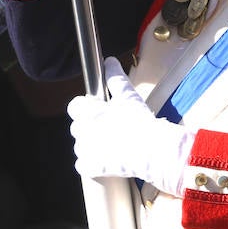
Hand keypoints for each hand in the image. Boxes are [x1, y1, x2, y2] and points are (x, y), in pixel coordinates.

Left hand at [68, 57, 193, 196]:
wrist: (152, 149)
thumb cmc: (140, 121)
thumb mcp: (128, 95)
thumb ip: (115, 77)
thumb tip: (109, 61)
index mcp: (88, 111)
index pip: (74, 106)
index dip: (87, 108)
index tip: (100, 111)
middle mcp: (81, 130)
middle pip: (77, 126)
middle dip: (90, 126)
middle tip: (111, 127)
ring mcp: (83, 150)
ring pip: (80, 145)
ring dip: (91, 144)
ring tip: (113, 144)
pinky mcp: (89, 167)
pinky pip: (83, 164)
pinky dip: (92, 163)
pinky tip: (108, 159)